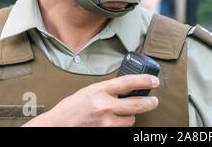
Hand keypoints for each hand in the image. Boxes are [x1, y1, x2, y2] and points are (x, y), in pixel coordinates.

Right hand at [22, 74, 159, 126]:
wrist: (57, 126)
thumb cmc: (71, 108)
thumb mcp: (90, 91)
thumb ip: (108, 90)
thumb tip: (127, 89)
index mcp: (100, 90)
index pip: (129, 82)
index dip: (145, 81)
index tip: (154, 81)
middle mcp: (105, 106)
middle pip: (138, 104)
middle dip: (150, 102)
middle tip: (154, 100)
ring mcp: (106, 122)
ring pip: (131, 120)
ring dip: (129, 117)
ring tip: (121, 113)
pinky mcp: (106, 132)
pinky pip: (121, 129)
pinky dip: (120, 125)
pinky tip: (113, 121)